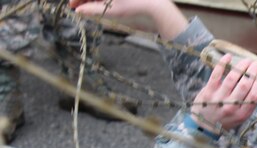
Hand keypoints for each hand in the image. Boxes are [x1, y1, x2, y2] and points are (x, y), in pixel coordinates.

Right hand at [71, 0, 187, 39]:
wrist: (157, 9)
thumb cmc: (135, 8)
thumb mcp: (111, 10)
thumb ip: (92, 9)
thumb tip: (79, 11)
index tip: (72, 6)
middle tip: (78, 8)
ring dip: (93, 0)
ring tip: (88, 9)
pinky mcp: (123, 0)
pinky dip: (102, 0)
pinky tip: (99, 6)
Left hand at [191, 54, 256, 131]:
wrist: (204, 126)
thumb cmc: (226, 120)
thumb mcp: (241, 117)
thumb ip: (249, 104)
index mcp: (242, 113)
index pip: (255, 95)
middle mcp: (231, 106)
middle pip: (245, 84)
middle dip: (253, 71)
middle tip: (256, 64)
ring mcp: (219, 98)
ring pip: (232, 77)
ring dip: (242, 66)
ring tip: (247, 61)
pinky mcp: (208, 91)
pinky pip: (216, 74)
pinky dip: (223, 63)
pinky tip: (229, 56)